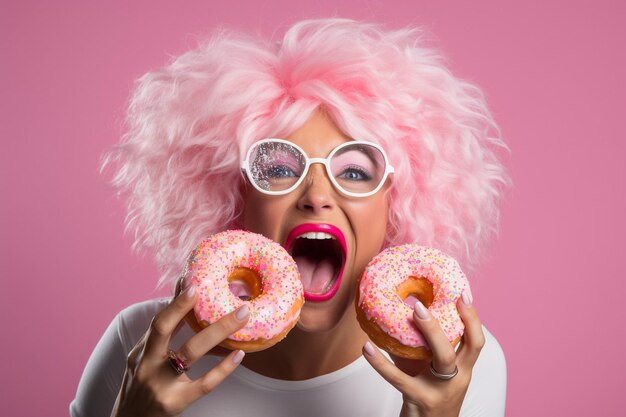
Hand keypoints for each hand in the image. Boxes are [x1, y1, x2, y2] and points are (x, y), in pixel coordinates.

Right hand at [110, 286, 249, 416]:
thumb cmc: (144, 386)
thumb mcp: (146, 359)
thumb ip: (164, 334)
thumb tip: (182, 295)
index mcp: (141, 351)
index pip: (158, 321)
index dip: (175, 302)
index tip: (192, 283)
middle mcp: (147, 364)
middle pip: (164, 329)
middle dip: (186, 307)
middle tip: (213, 290)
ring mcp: (160, 384)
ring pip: (190, 352)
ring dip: (218, 331)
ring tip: (240, 316)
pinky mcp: (175, 402)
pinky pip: (204, 384)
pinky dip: (223, 368)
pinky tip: (239, 355)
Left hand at [362, 292, 484, 416]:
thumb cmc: (428, 396)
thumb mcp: (430, 370)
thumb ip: (421, 346)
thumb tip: (399, 312)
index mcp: (463, 369)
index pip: (476, 341)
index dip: (472, 318)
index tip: (462, 294)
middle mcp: (458, 378)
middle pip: (466, 347)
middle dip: (449, 321)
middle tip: (425, 302)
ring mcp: (441, 390)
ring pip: (443, 359)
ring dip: (428, 332)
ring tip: (409, 311)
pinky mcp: (420, 400)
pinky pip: (399, 379)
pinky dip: (380, 363)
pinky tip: (366, 348)